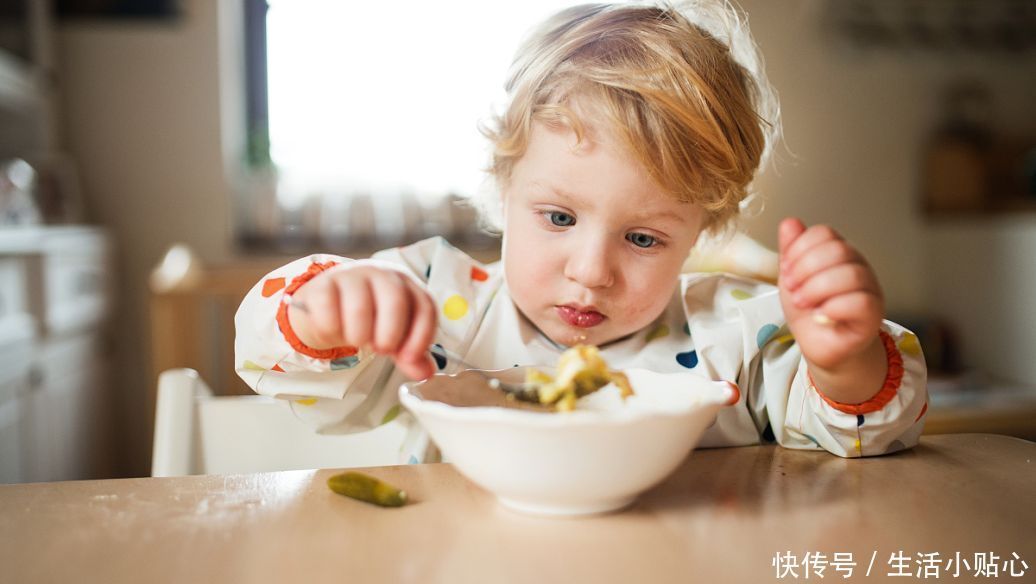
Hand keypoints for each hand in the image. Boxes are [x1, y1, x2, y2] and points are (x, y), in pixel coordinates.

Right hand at [287, 263, 437, 379]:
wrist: (329, 304)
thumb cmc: (368, 318)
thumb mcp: (392, 335)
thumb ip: (410, 355)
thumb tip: (425, 372)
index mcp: (406, 285)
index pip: (424, 306)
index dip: (420, 336)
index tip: (409, 358)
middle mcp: (382, 276)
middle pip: (395, 300)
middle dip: (390, 334)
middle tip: (380, 350)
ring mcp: (353, 277)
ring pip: (360, 307)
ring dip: (359, 335)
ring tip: (357, 340)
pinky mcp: (324, 284)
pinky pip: (328, 309)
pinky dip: (332, 329)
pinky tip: (334, 330)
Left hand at [777, 218, 883, 370]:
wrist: (821, 347)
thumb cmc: (809, 311)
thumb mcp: (792, 278)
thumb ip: (791, 251)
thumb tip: (789, 222)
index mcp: (838, 254)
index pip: (824, 233)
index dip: (800, 249)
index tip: (786, 271)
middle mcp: (858, 266)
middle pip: (837, 250)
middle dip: (805, 269)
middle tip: (792, 288)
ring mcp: (870, 290)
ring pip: (851, 275)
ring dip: (816, 289)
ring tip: (802, 303)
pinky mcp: (874, 315)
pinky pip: (861, 302)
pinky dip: (833, 308)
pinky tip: (821, 316)